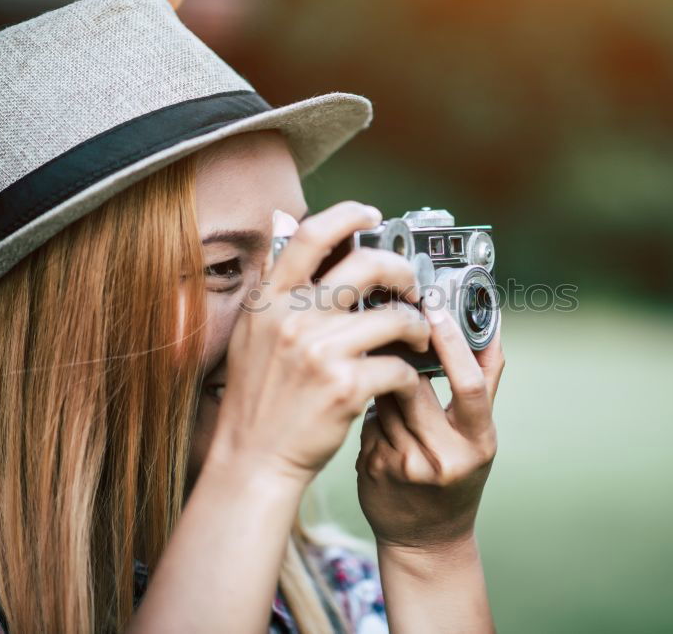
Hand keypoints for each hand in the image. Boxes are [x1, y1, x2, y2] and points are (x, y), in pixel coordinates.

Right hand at [208, 201, 430, 485]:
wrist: (253, 458)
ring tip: (418, 338)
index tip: (372, 215)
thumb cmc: (260, 398)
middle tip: (413, 287)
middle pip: (368, 264)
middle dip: (403, 271)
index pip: (311, 234)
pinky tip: (405, 380)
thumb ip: (277, 282)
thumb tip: (284, 221)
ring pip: (396, 316)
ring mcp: (319, 352)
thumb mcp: (254, 331)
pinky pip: (399, 365)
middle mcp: (293, 318)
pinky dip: (410, 373)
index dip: (348, 215)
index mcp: (270, 300)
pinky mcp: (345, 386)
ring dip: (418, 326)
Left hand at [356, 291, 504, 549]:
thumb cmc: (457, 477)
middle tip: (395, 329)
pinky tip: (374, 415)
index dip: (452, 341)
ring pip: (384, 395)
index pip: (467, 384)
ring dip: (383, 378)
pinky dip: (370, 405)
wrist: (426, 539)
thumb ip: (484, 380)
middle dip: (402, 354)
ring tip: (385, 378)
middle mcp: (443, 457)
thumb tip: (491, 322)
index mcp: (478, 444)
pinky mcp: (371, 467)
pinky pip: (367, 416)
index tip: (435, 307)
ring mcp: (403, 464)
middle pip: (414, 383)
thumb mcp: (480, 434)